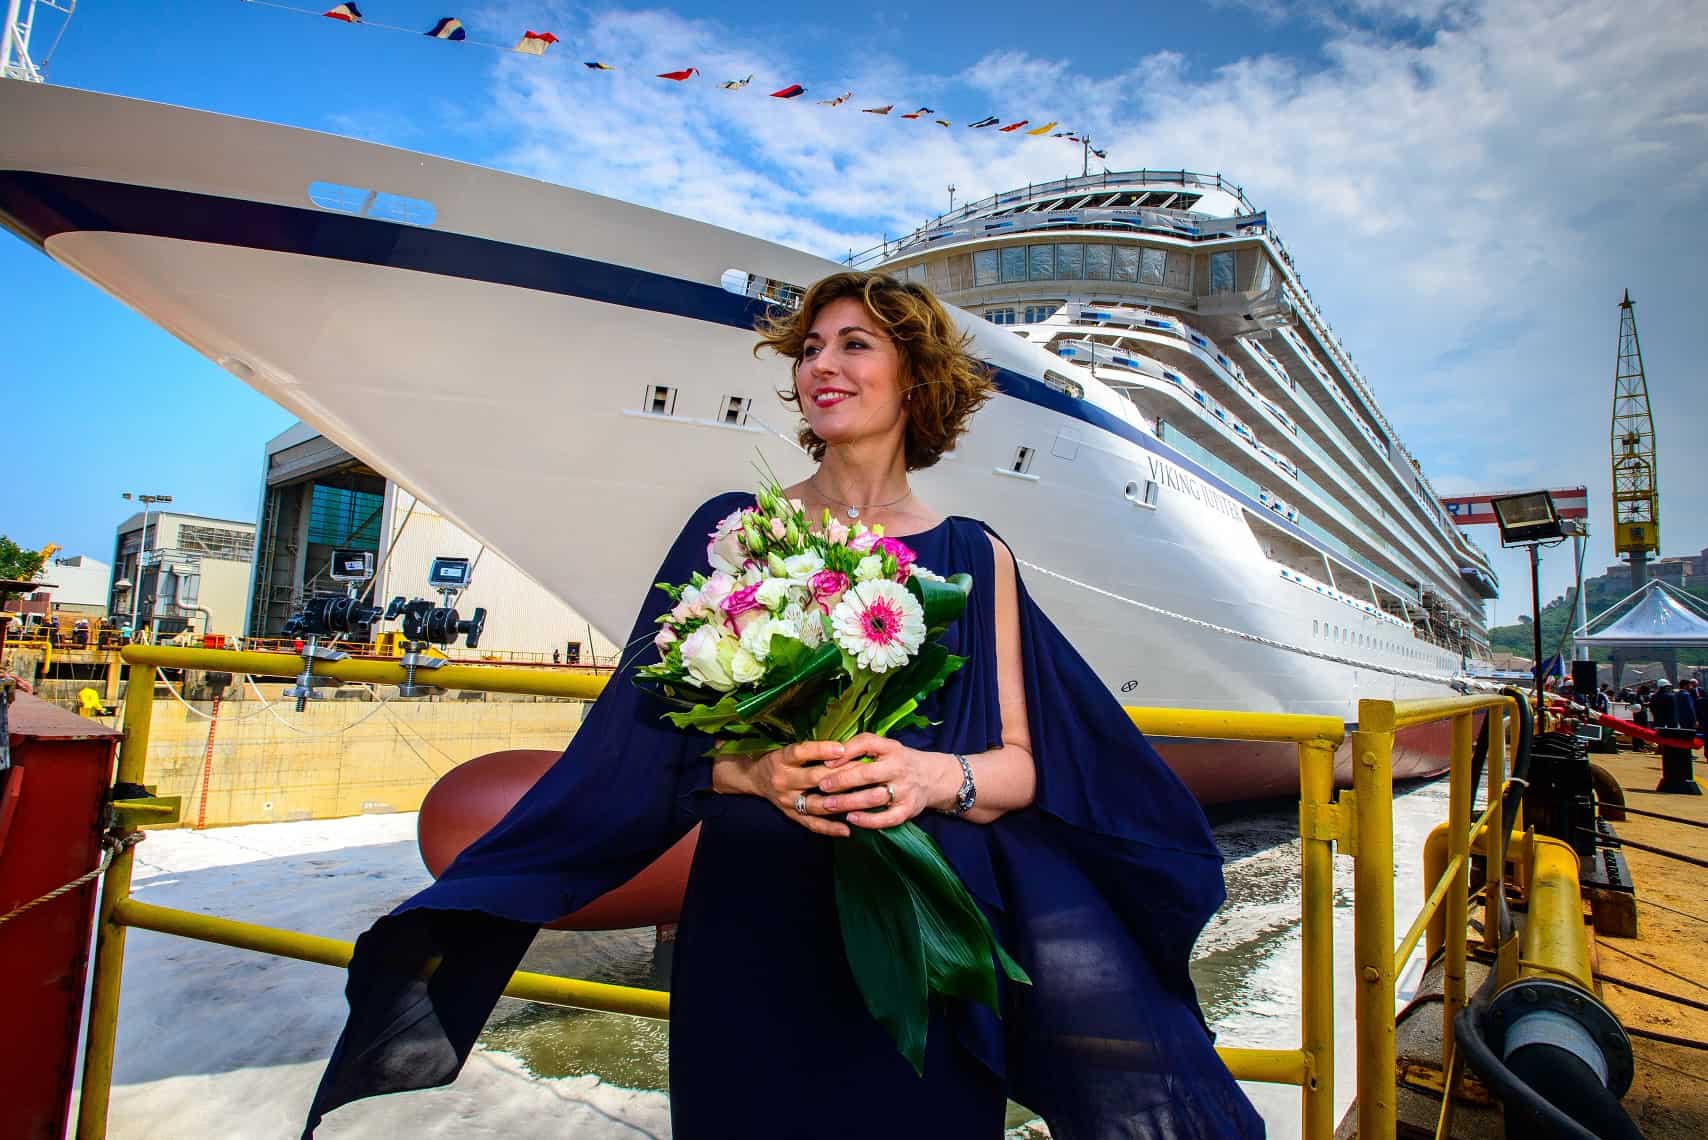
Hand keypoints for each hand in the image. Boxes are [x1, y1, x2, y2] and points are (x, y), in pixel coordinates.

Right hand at [721, 740, 852, 837]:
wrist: (755, 779)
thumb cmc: (779, 761)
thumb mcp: (788, 749)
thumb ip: (812, 750)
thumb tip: (845, 748)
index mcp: (782, 759)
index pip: (801, 752)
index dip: (822, 750)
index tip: (843, 748)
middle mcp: (783, 780)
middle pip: (814, 778)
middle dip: (841, 776)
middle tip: (865, 774)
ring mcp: (787, 801)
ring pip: (816, 803)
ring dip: (841, 803)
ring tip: (863, 802)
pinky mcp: (791, 815)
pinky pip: (812, 824)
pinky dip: (830, 828)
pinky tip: (847, 829)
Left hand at [810, 733, 957, 830]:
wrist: (934, 777)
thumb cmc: (900, 761)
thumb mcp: (886, 747)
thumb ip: (861, 748)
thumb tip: (829, 758)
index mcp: (892, 748)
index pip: (867, 743)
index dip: (845, 752)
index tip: (826, 762)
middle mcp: (899, 768)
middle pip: (868, 774)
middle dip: (842, 781)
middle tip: (821, 786)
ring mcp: (905, 790)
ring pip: (874, 798)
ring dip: (849, 802)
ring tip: (828, 805)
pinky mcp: (908, 809)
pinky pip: (887, 818)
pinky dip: (868, 820)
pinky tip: (851, 819)